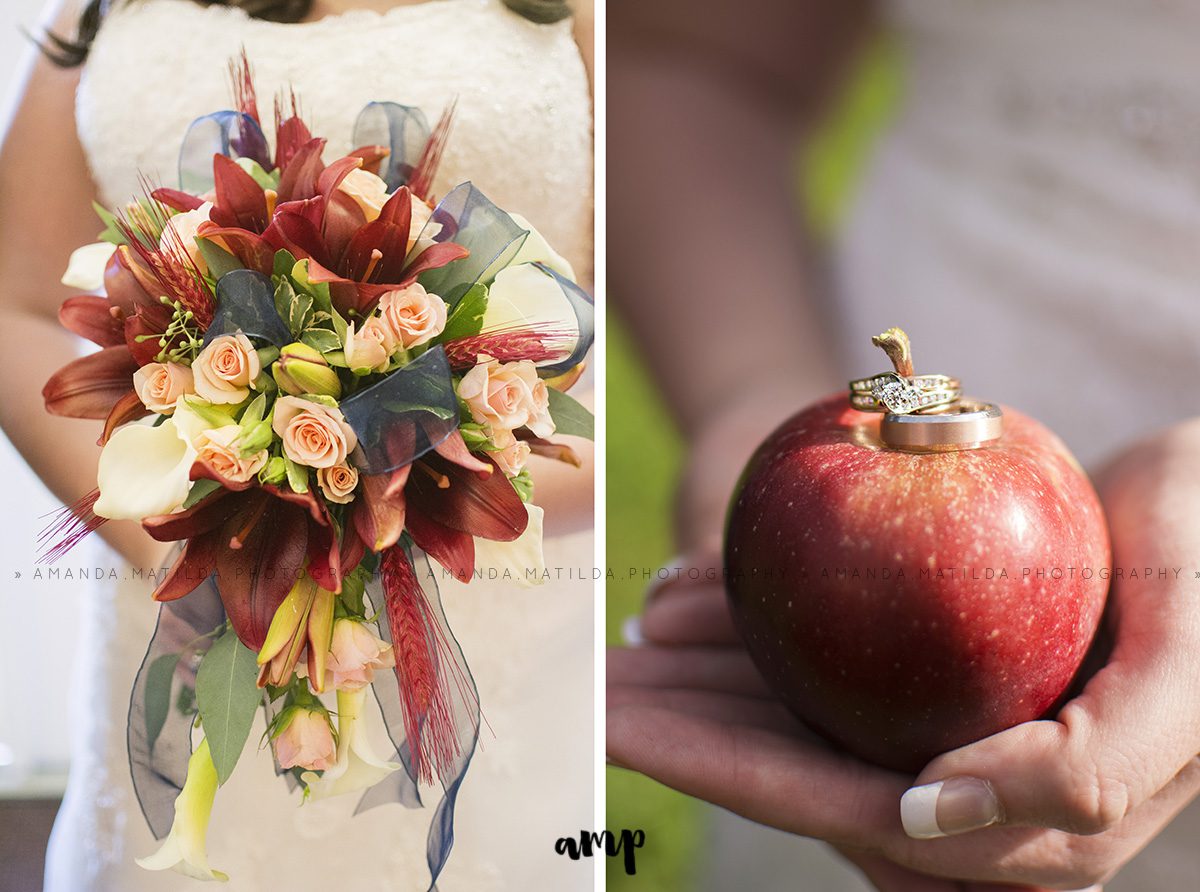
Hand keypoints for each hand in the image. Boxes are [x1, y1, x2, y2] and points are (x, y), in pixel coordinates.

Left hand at [608, 419, 1199, 889]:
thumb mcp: (1186, 675)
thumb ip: (1089, 769)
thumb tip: (926, 817)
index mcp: (1020, 824)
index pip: (845, 809)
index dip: (732, 775)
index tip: (628, 724)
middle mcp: (964, 793)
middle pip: (795, 772)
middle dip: (686, 738)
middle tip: (589, 689)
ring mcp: (938, 734)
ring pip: (793, 725)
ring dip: (697, 694)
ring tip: (609, 656)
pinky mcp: (924, 680)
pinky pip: (817, 670)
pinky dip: (747, 642)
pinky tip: (680, 609)